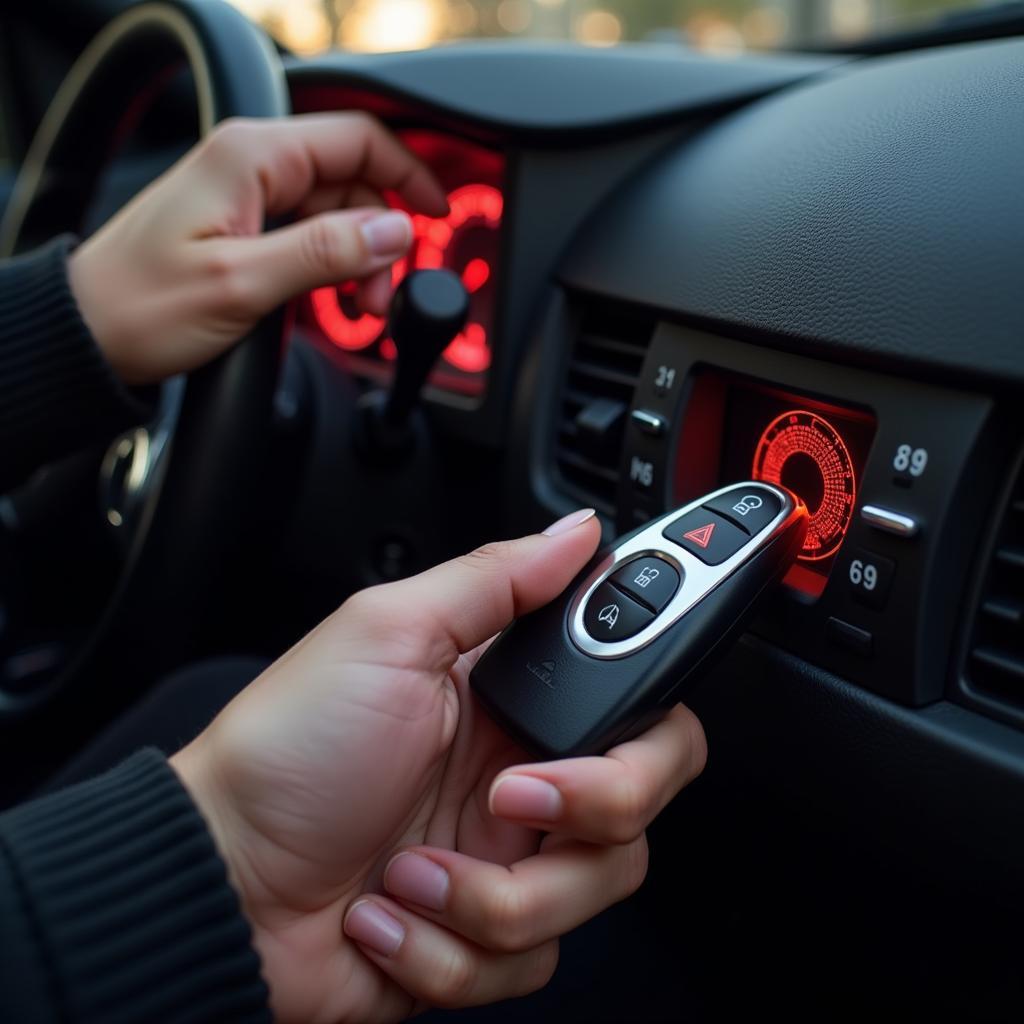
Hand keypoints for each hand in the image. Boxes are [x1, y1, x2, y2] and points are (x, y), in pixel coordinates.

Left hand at [68, 113, 447, 384]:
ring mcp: (246, 196)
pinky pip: (307, 235)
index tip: (436, 215)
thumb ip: (325, 252)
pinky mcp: (242, 226)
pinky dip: (330, 267)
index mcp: (251, 156)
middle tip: (378, 297)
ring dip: (357, 260)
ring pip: (334, 214)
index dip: (408, 173)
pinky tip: (331, 300)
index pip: (357, 139)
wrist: (87, 334)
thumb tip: (393, 231)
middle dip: (380, 237)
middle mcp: (251, 165)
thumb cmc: (142, 305)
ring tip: (355, 310)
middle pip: (352, 182)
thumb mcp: (243, 282)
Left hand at [171, 509, 706, 1022]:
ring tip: (409, 871)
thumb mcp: (386, 635)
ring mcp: (508, 862)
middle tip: (508, 796)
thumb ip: (494, 578)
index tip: (606, 722)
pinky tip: (388, 915)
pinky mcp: (485, 936)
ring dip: (491, 894)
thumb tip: (577, 532)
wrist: (217, 887)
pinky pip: (530, 960)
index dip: (647, 715)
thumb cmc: (285, 753)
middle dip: (590, 807)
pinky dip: (448, 947)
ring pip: (596, 890)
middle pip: (644, 800)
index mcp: (512, 698)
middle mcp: (526, 777)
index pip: (641, 698)